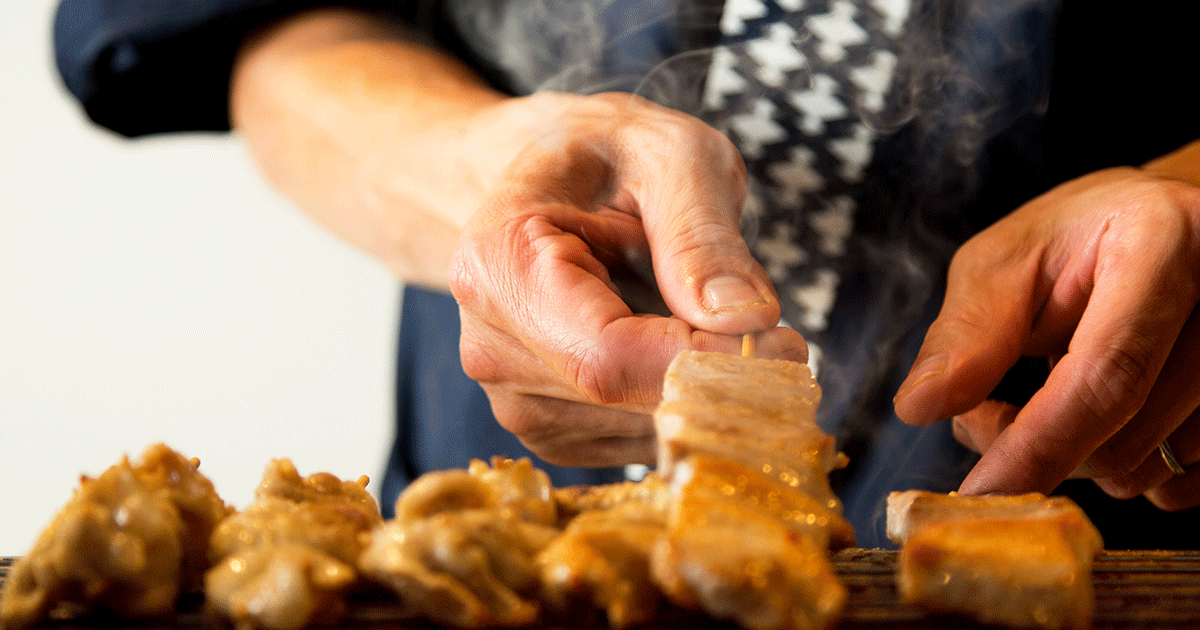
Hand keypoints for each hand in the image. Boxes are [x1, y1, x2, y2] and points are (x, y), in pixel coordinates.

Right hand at [450, 92, 806, 466]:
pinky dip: (680, 403)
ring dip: (700, 386)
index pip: (606, 356)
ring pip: (641, 430)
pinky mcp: (549, 429)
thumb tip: (743, 319)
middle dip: (720, 378)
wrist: (556, 179)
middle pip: (625, 401)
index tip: (785, 345)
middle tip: (779, 336)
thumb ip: (702, 234)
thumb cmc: (609, 154)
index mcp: (498, 266)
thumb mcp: (671, 157)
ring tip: (691, 309)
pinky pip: (639, 441)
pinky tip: (670, 342)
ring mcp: (512, 398)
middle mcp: (489, 347)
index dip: (705, 362)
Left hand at [893, 164, 1199, 509]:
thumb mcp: (1006, 260)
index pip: (1110, 369)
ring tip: (1053, 391)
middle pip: (1125, 434)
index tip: (982, 489)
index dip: (1040, 441)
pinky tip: (1105, 414)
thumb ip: (966, 331)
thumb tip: (918, 406)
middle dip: (1035, 445)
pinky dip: (1124, 468)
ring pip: (1147, 471)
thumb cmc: (1079, 241)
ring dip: (1075, 456)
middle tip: (988, 410)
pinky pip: (1179, 487)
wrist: (1169, 233)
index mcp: (1167, 241)